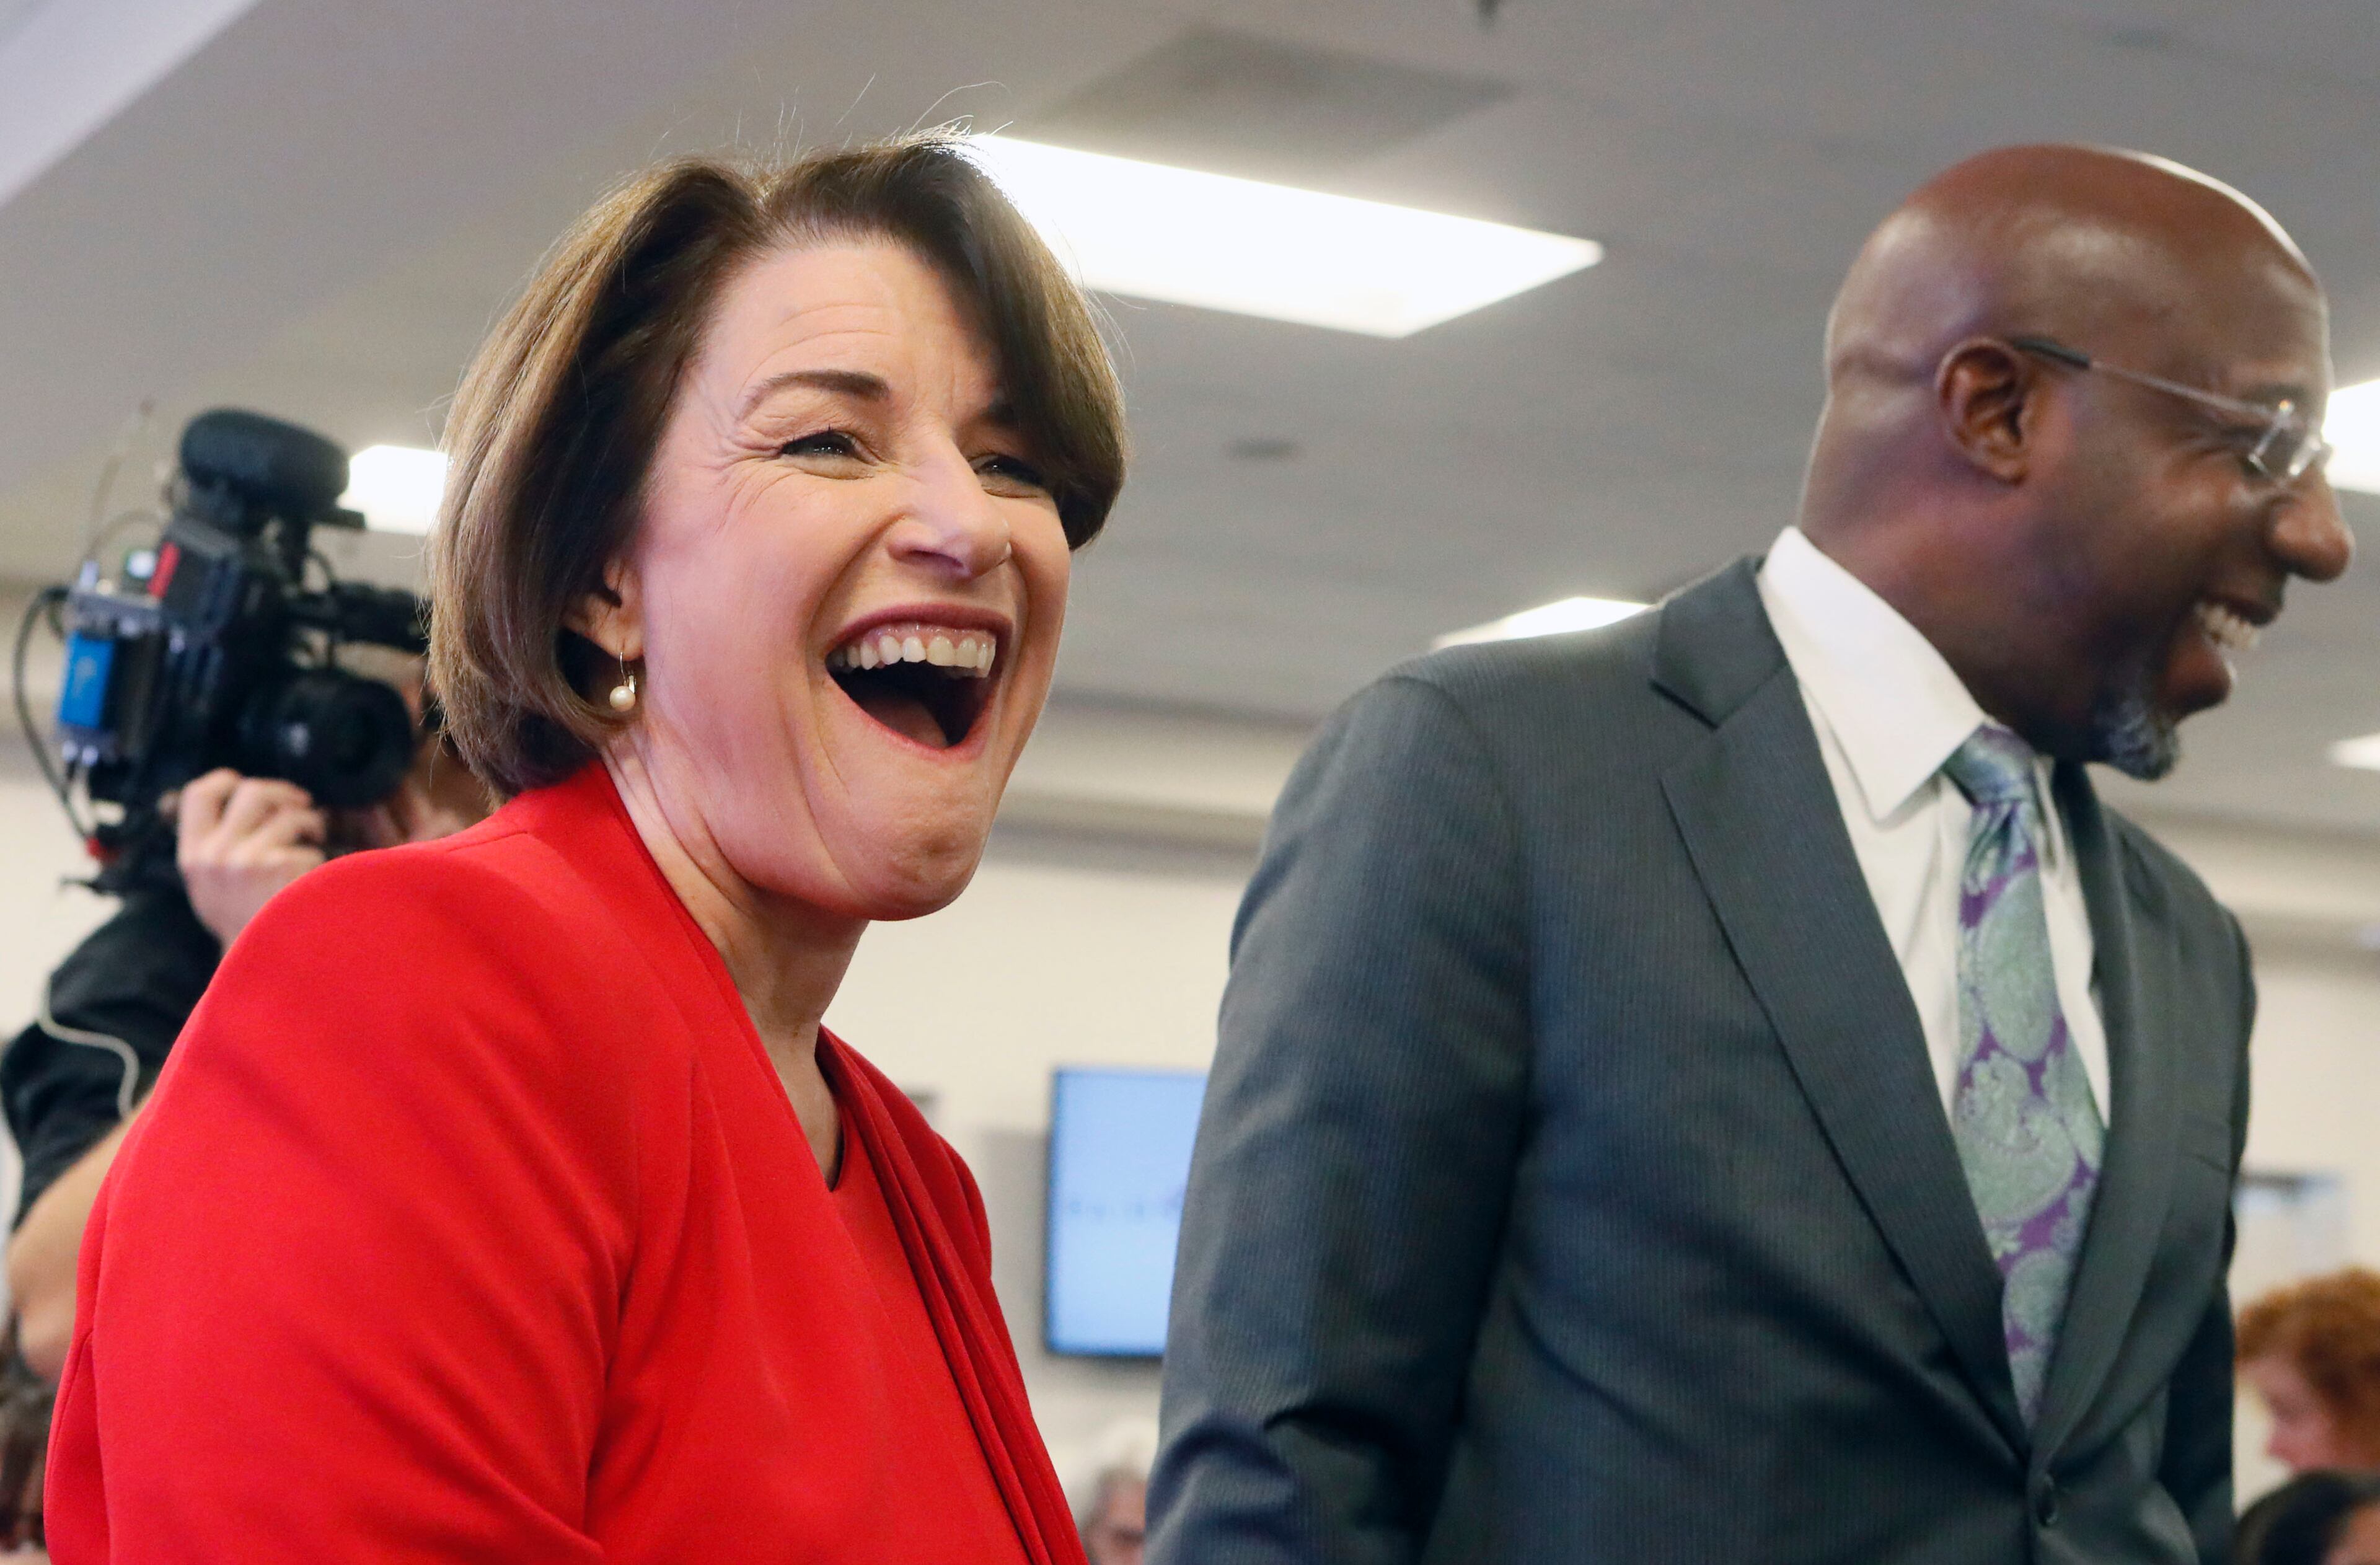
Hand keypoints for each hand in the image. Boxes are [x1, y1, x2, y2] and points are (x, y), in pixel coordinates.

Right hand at [174, 769, 326, 944]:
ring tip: (315, 840)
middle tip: (301, 805)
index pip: (197, 795)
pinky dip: (320, 859)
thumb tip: (232, 802)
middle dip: (284, 793)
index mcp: (192, 856)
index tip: (244, 783)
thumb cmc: (243, 927)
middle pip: (251, 791)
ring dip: (311, 823)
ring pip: (289, 815)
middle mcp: (215, 855)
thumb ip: (214, 849)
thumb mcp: (209, 889)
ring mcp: (247, 861)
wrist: (262, 971)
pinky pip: (311, 846)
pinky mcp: (281, 868)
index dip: (224, 780)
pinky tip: (315, 881)